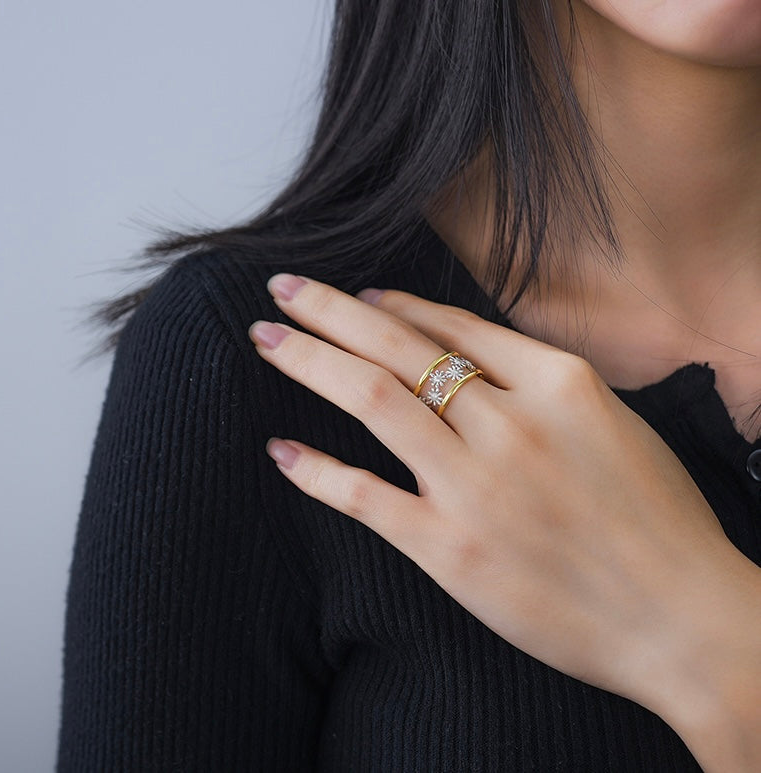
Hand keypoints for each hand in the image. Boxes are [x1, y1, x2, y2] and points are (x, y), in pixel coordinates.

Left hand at [248, 272, 760, 768]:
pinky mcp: (450, 548)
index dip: (393, 304)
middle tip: (283, 286)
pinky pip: (365, 496)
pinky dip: (316, 471)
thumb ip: (542, 385)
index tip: (355, 297)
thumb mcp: (615, 423)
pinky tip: (280, 451)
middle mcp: (510, 422)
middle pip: (397, 345)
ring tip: (266, 337)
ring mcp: (474, 485)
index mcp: (558, 383)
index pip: (453, 325)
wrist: (685, 619)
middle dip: (328, 310)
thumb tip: (467, 354)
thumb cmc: (659, 520)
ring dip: (308, 360)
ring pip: (370, 398)